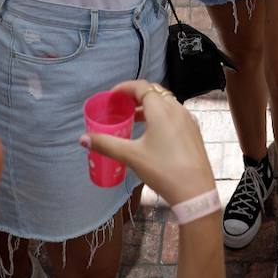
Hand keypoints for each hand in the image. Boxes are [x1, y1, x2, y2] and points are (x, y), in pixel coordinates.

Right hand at [80, 80, 216, 205]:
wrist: (194, 190)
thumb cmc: (163, 169)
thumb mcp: (131, 156)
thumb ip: (106, 144)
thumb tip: (84, 139)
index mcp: (162, 110)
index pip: (142, 86)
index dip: (125, 87)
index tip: (112, 95)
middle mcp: (177, 109)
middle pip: (155, 93)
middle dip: (136, 96)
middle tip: (121, 106)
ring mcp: (188, 120)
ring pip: (166, 104)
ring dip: (149, 106)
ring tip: (133, 119)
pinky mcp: (194, 132)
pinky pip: (175, 115)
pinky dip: (161, 116)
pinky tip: (153, 133)